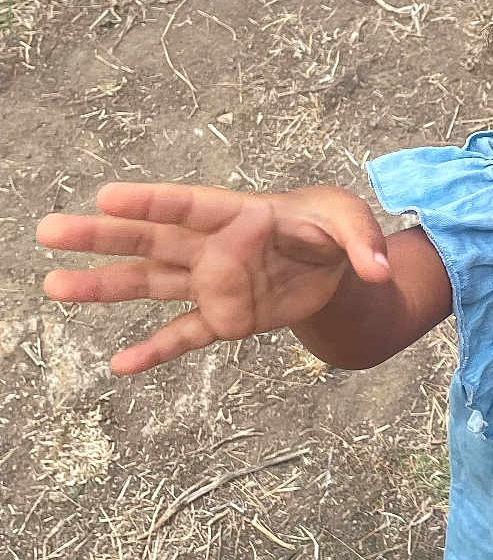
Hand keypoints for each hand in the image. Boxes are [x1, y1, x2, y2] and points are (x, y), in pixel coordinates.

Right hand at [37, 183, 390, 373]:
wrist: (337, 266)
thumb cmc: (335, 230)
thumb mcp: (355, 222)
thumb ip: (364, 241)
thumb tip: (377, 269)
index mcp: (241, 213)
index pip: (191, 205)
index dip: (152, 200)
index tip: (107, 195)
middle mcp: (215, 246)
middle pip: (152, 239)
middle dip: (103, 235)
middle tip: (49, 230)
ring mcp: (215, 282)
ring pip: (152, 282)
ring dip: (106, 286)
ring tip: (54, 286)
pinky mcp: (227, 317)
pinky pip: (186, 333)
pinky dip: (158, 349)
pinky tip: (120, 364)